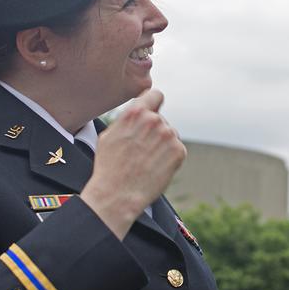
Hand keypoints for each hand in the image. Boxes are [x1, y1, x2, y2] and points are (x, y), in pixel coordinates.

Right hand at [81, 88, 185, 238]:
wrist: (117, 195)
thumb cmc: (109, 167)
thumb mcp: (109, 135)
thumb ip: (127, 119)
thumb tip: (138, 111)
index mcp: (135, 112)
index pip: (155, 94)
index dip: (153, 103)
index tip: (151, 111)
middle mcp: (154, 120)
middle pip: (161, 119)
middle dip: (154, 131)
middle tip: (141, 149)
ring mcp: (169, 136)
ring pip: (169, 134)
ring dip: (162, 144)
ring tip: (146, 161)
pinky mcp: (179, 151)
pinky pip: (177, 148)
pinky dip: (169, 157)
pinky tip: (155, 167)